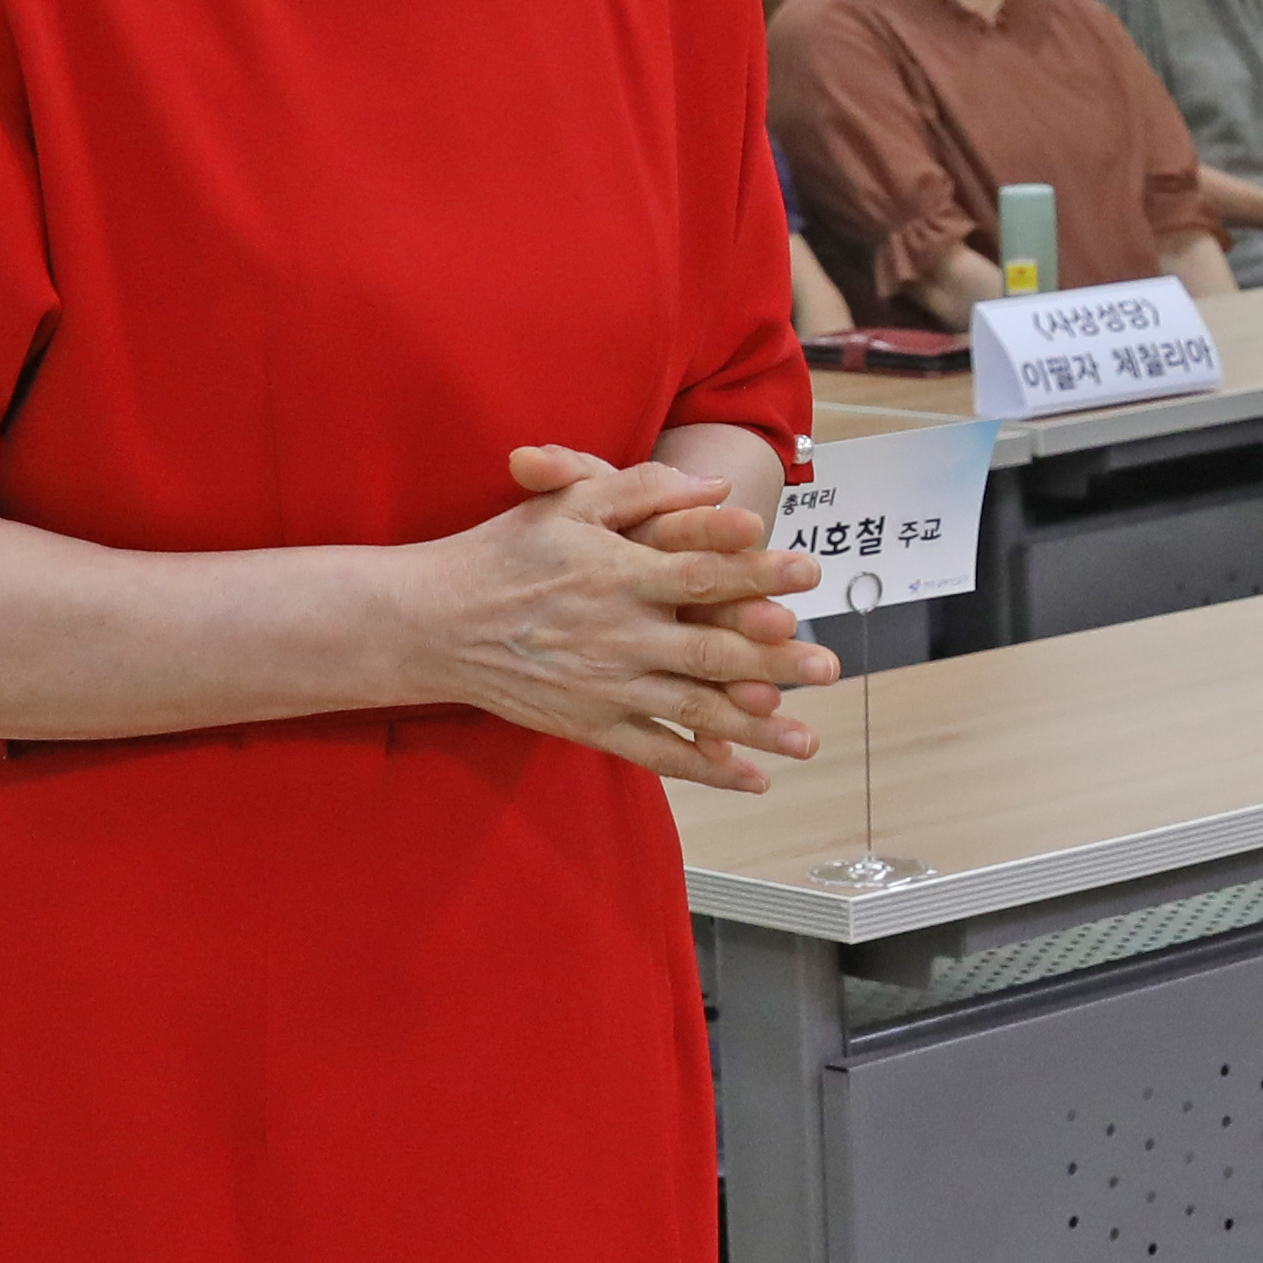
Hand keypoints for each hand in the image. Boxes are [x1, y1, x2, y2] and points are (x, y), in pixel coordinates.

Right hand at [413, 447, 834, 790]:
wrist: (433, 620)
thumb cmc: (507, 551)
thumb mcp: (569, 501)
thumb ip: (644, 488)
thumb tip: (717, 485)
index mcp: (616, 574)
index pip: (701, 573)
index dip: (758, 572)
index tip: (809, 572)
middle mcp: (617, 634)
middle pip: (710, 649)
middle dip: (775, 660)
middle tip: (829, 666)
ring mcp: (604, 686)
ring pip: (693, 709)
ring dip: (755, 727)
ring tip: (808, 738)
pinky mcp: (588, 724)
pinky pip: (655, 751)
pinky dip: (703, 767)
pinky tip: (749, 777)